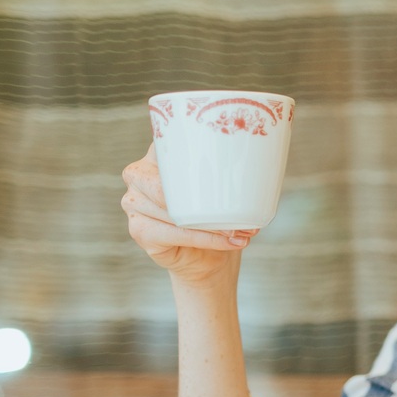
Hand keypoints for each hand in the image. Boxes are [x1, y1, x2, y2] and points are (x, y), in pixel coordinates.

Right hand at [120, 146, 252, 288]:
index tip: (230, 156)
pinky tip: (231, 242)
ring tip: (244, 230)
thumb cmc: (214, 215)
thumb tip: (263, 161)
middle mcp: (138, 174)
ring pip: (177, 211)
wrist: (205, 258)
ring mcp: (133, 202)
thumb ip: (228, 168)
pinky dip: (208, 239)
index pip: (171, 139)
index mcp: (158, 154)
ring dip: (215, 223)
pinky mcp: (139, 230)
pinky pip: (178, 233)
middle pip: (172, 180)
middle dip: (211, 198)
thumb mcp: (222, 186)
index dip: (197, 145)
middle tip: (246, 212)